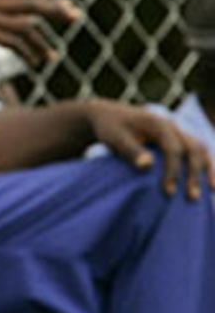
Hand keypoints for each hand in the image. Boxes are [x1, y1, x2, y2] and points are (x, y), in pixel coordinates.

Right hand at [0, 0, 81, 67]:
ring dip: (42, 42)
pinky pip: (14, 42)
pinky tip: (34, 62)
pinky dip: (27, 52)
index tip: (67, 7)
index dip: (48, 1)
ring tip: (52, 57)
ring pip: (26, 26)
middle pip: (32, 3)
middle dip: (56, 10)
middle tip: (76, 18)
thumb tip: (12, 27)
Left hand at [86, 99, 212, 199]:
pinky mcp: (177, 138)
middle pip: (193, 149)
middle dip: (194, 173)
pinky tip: (209, 184)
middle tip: (191, 197)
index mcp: (158, 124)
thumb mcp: (115, 137)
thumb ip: (130, 150)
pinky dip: (204, 165)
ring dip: (206, 169)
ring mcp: (177, 131)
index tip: (168, 192)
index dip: (173, 171)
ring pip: (200, 149)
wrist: (108, 115)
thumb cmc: (110, 128)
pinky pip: (197, 151)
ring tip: (211, 191)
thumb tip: (148, 166)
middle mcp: (172, 126)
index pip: (173, 149)